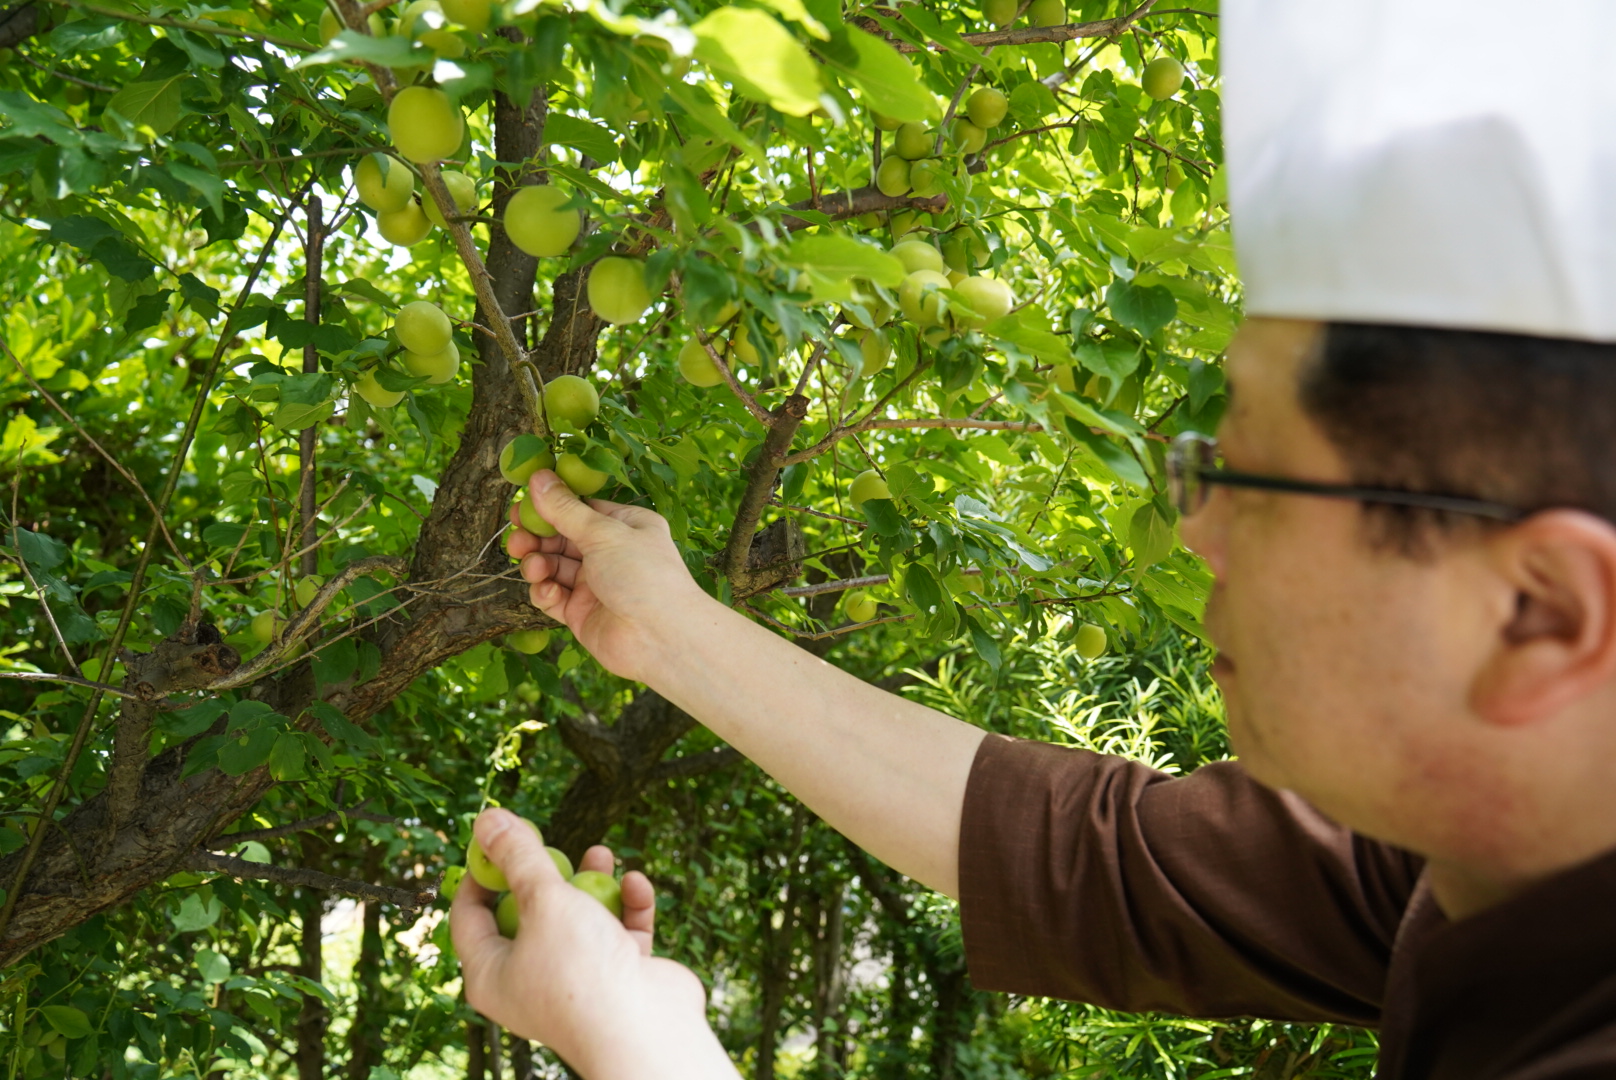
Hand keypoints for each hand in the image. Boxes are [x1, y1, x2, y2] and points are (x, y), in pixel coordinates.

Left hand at [450, 809, 734, 1078]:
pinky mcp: (618, 976)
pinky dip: (628, 907)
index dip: (480, 872)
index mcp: (491, 974)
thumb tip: (486, 817)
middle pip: (528, 912)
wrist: (646, 1030)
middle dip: (546, 872)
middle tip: (553, 843)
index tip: (498, 835)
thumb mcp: (543, 900)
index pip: (469, 916)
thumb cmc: (580, 970)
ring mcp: (577, 979)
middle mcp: (530, 979)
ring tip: (602, 852)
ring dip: (593, 883)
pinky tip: (636, 884)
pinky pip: (618, 932)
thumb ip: (518, 856)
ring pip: (579, 918)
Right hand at [506, 471, 710, 683]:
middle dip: (537, 537)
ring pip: (553, 567)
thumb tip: (539, 477)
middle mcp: (611, 553)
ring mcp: (596, 584)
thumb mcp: (603, 533)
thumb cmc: (644, 576)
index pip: (580, 509)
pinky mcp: (582, 613)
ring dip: (537, 564)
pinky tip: (547, 591)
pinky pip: (553, 596)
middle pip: (562, 538)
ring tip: (534, 567)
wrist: (661, 638)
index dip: (550, 507)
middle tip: (517, 538)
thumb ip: (565, 509)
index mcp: (626, 526)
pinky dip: (544, 592)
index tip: (522, 506)